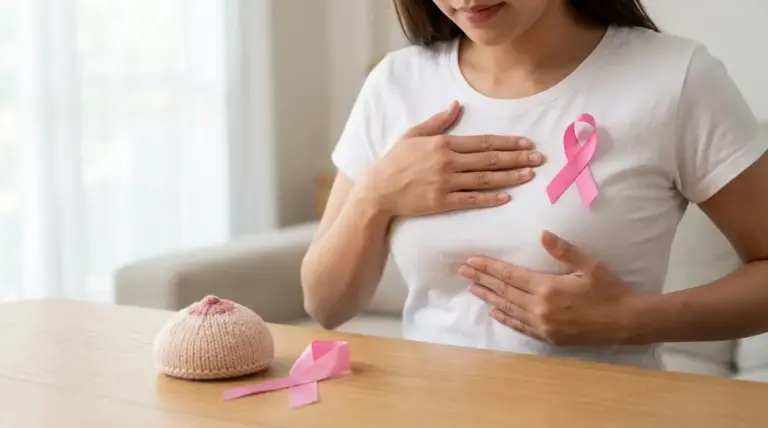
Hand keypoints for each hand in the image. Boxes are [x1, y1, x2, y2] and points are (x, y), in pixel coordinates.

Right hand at [364, 101, 544, 216]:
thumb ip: (438, 121)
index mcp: (443, 143)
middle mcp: (447, 162)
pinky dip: (489, 198)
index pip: (482, 142)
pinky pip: (471, 200)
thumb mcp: (414, 134)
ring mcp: (445, 183)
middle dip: (517, 158)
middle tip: (539, 158)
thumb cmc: (395, 161)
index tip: (526, 142)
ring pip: (484, 179)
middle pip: (489, 160)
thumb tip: (456, 105)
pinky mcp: (441, 202)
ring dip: (510, 177)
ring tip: (530, 174)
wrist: (378, 190)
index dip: (506, 142)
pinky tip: (506, 197)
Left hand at [459, 231, 637, 345]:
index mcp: (547, 288)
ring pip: (508, 309)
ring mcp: (543, 325)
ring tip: (472, 288)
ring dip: (489, 298)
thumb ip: (563, 250)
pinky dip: (505, 318)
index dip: (488, 268)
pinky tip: (494, 312)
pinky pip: (520, 326)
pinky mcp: (548, 336)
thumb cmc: (610, 290)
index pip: (509, 276)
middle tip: (462, 271)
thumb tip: (542, 234)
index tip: (471, 261)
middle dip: (482, 279)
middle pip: (503, 291)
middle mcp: (539, 308)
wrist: (627, 322)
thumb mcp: (590, 265)